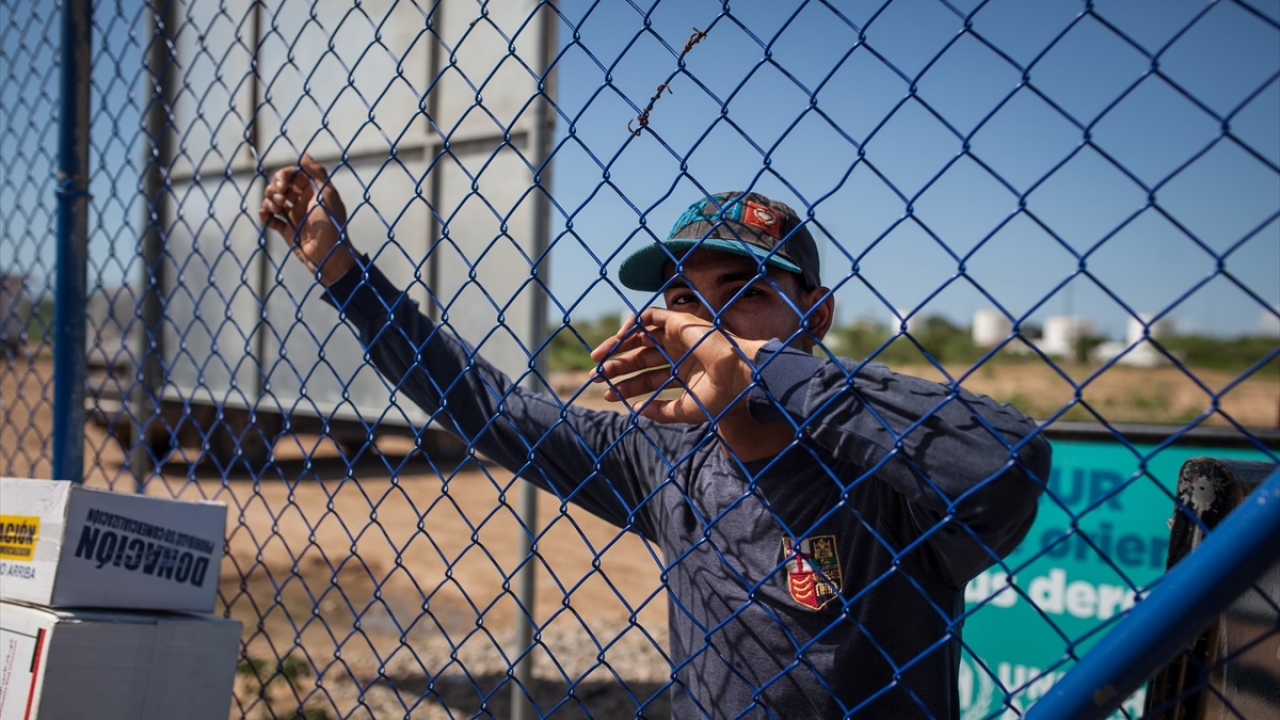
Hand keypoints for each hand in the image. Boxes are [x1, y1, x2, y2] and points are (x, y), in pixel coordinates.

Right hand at [258, 153, 355, 284]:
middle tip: (279, 199)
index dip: (283, 176)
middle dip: (274, 188)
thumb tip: (304, 155)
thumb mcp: (327, 195)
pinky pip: (271, 219)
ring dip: (269, 201)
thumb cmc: (331, 224)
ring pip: (273, 200)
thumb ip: (316, 173)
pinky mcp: (287, 230)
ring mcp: (294, 215)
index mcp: (314, 191)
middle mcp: (303, 201)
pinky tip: (265, 215)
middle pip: (280, 186)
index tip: (282, 185)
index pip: (292, 174)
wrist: (328, 255)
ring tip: (276, 208)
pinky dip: (265, 215)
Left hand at [588, 308, 767, 423]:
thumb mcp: (685, 410)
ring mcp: (679, 337)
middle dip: (618, 367)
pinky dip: (631, 324)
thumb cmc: (719, 396)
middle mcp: (680, 354)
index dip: (628, 387)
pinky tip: (617, 340)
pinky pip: (649, 316)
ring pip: (640, 339)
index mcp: (684, 374)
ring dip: (619, 347)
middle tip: (597, 377)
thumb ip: (661, 411)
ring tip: (599, 360)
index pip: (649, 379)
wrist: (739, 377)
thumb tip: (636, 410)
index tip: (609, 395)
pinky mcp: (679, 321)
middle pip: (641, 359)